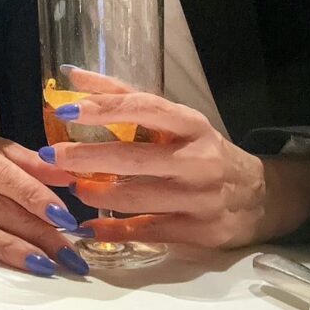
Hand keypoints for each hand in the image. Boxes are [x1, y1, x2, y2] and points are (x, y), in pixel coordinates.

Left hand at [39, 76, 309, 247]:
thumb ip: (123, 98)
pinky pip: (145, 233)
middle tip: (51, 157)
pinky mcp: (198, 233)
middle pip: (134, 159)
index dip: (103, 108)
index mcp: (191, 124)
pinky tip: (87, 227)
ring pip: (135, 199)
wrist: (258, 197)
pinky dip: (112, 232)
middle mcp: (198, 160)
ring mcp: (199, 199)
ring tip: (71, 186)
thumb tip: (72, 76)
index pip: (144, 109)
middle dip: (87, 158)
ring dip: (96, 194)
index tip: (65, 110)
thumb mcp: (173, 120)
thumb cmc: (201, 150)